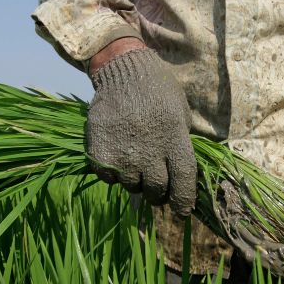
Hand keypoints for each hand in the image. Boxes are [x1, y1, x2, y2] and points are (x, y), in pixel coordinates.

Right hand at [85, 44, 196, 216]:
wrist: (123, 71)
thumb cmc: (159, 94)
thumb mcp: (181, 116)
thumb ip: (181, 147)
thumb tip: (183, 182)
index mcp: (175, 139)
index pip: (183, 181)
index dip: (183, 201)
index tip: (182, 211)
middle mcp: (149, 150)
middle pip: (156, 190)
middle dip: (158, 191)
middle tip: (155, 181)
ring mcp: (123, 153)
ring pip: (131, 186)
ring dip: (135, 179)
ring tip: (134, 157)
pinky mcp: (100, 153)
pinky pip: (109, 178)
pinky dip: (113, 172)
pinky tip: (117, 151)